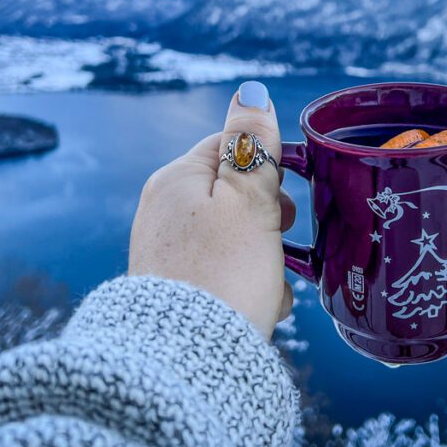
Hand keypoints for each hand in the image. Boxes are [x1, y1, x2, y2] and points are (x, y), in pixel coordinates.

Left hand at [128, 80, 296, 338]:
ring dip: (262, 258)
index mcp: (176, 179)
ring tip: (266, 282)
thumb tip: (250, 90)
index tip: (282, 196)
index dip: (265, 166)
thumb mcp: (249, 198)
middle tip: (278, 237)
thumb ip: (252, 144)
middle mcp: (163, 211)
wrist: (189, 357)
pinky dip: (246, 287)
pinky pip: (224, 274)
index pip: (229, 148)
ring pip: (235, 239)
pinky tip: (256, 306)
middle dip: (266, 218)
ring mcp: (167, 252)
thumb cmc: (224, 271)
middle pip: (233, 196)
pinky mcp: (176, 291)